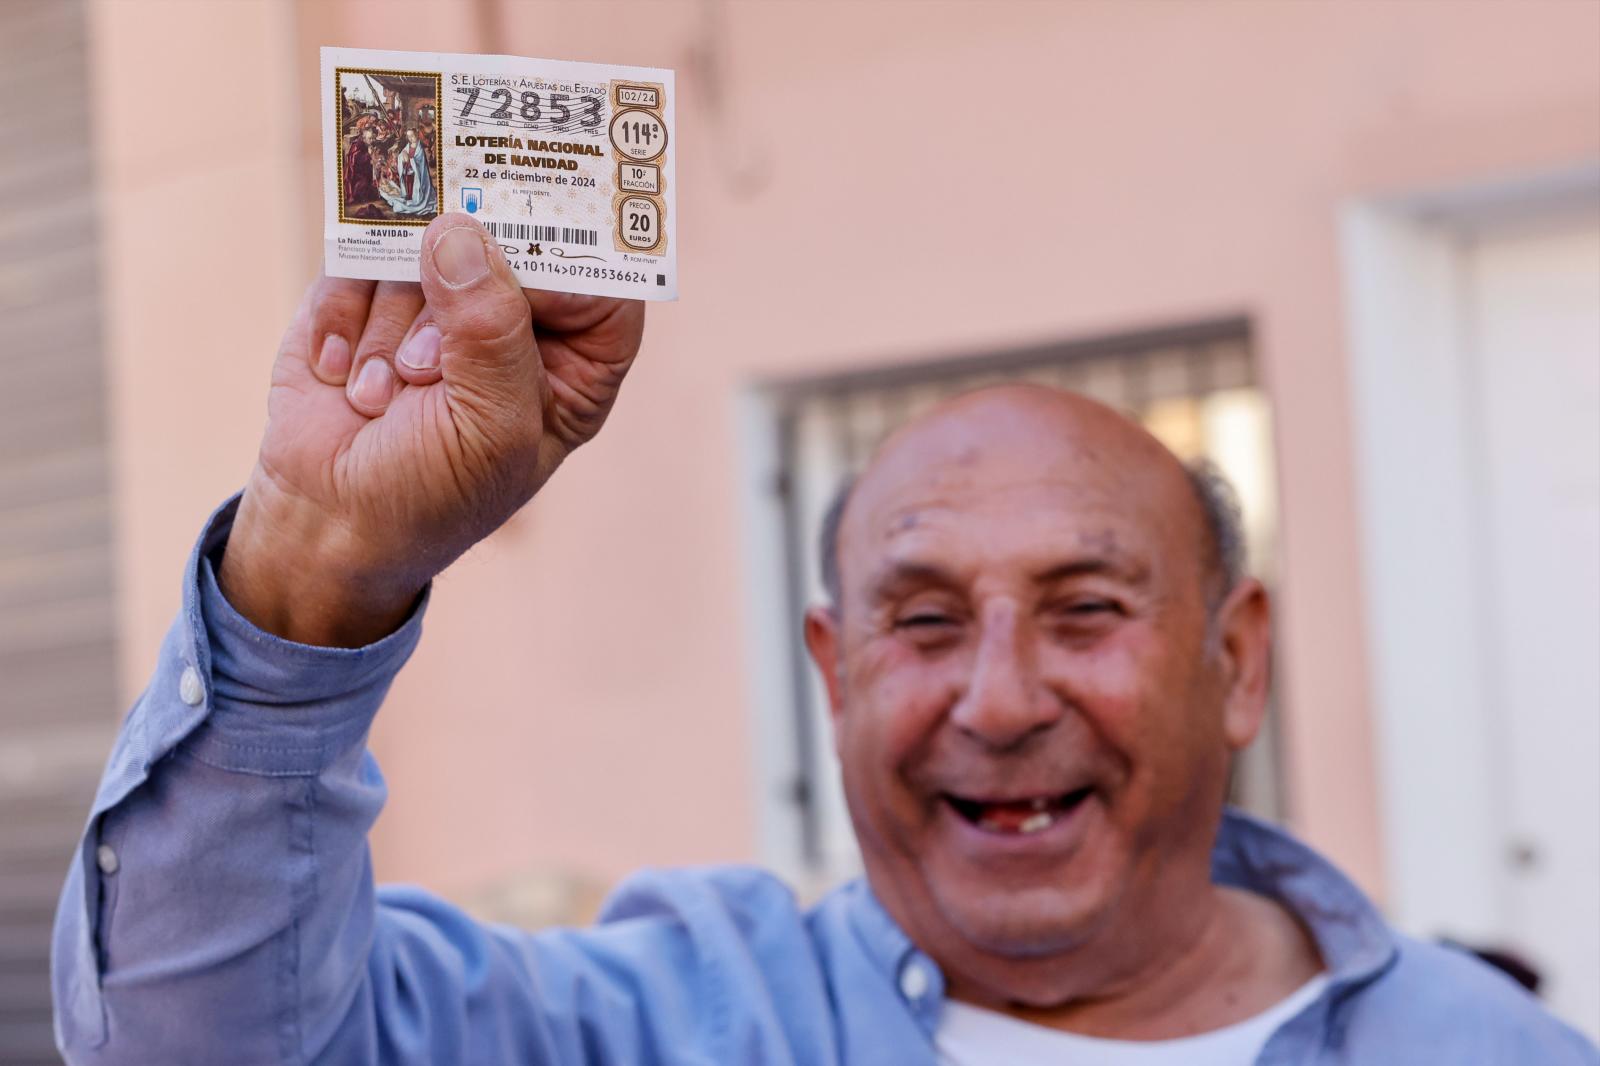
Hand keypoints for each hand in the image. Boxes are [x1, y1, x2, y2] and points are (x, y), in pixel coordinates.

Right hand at [219, 213, 644, 646]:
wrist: (325, 521)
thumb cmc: (429, 495)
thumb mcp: (488, 431)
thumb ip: (492, 334)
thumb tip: (461, 237)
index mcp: (571, 365)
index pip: (603, 287)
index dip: (569, 268)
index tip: (515, 278)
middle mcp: (512, 322)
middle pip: (509, 244)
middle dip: (456, 305)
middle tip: (427, 366)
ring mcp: (437, 300)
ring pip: (423, 250)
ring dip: (391, 330)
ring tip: (383, 399)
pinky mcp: (368, 291)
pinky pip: (356, 259)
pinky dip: (343, 320)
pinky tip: (341, 378)